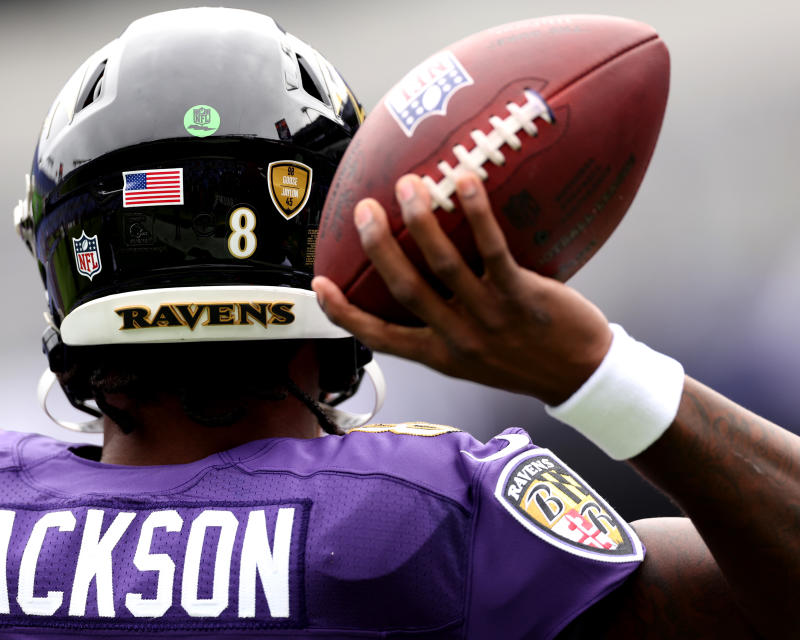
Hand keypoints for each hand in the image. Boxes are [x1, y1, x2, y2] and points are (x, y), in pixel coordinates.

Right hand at [312, 173, 612, 405]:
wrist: (581, 376)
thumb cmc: (524, 359)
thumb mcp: (473, 358)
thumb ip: (443, 327)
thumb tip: (417, 281)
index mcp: (438, 354)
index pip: (379, 337)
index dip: (344, 314)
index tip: (319, 285)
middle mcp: (457, 337)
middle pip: (405, 290)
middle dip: (379, 247)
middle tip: (364, 209)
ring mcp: (489, 317)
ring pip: (444, 267)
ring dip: (421, 223)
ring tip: (409, 184)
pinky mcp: (521, 296)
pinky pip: (494, 250)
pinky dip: (477, 215)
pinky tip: (466, 183)